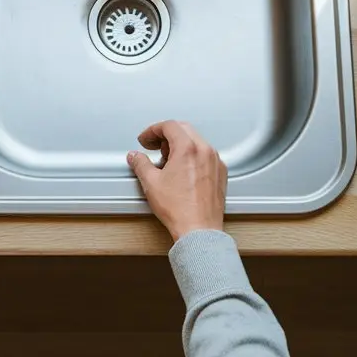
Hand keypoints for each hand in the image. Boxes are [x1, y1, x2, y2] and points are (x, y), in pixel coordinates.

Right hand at [126, 120, 226, 241]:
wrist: (199, 230)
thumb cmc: (180, 210)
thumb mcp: (151, 183)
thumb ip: (140, 164)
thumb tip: (135, 157)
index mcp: (188, 148)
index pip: (169, 126)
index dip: (153, 130)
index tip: (146, 139)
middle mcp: (205, 151)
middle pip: (184, 129)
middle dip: (166, 135)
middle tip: (154, 146)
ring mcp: (215, 162)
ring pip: (196, 141)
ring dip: (180, 145)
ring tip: (167, 161)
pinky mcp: (220, 173)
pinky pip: (206, 155)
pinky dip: (193, 155)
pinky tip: (182, 170)